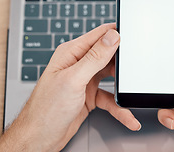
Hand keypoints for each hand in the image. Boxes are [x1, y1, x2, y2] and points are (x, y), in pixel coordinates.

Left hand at [0, 24, 140, 151]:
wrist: (40, 138)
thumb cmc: (46, 109)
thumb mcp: (74, 79)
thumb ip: (95, 57)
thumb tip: (112, 36)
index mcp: (71, 53)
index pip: (99, 36)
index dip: (116, 35)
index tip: (133, 39)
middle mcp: (78, 64)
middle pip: (108, 55)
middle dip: (122, 62)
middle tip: (134, 69)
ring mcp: (85, 80)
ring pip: (111, 77)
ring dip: (122, 86)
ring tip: (132, 91)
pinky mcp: (89, 95)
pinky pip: (110, 98)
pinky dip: (119, 106)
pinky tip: (127, 114)